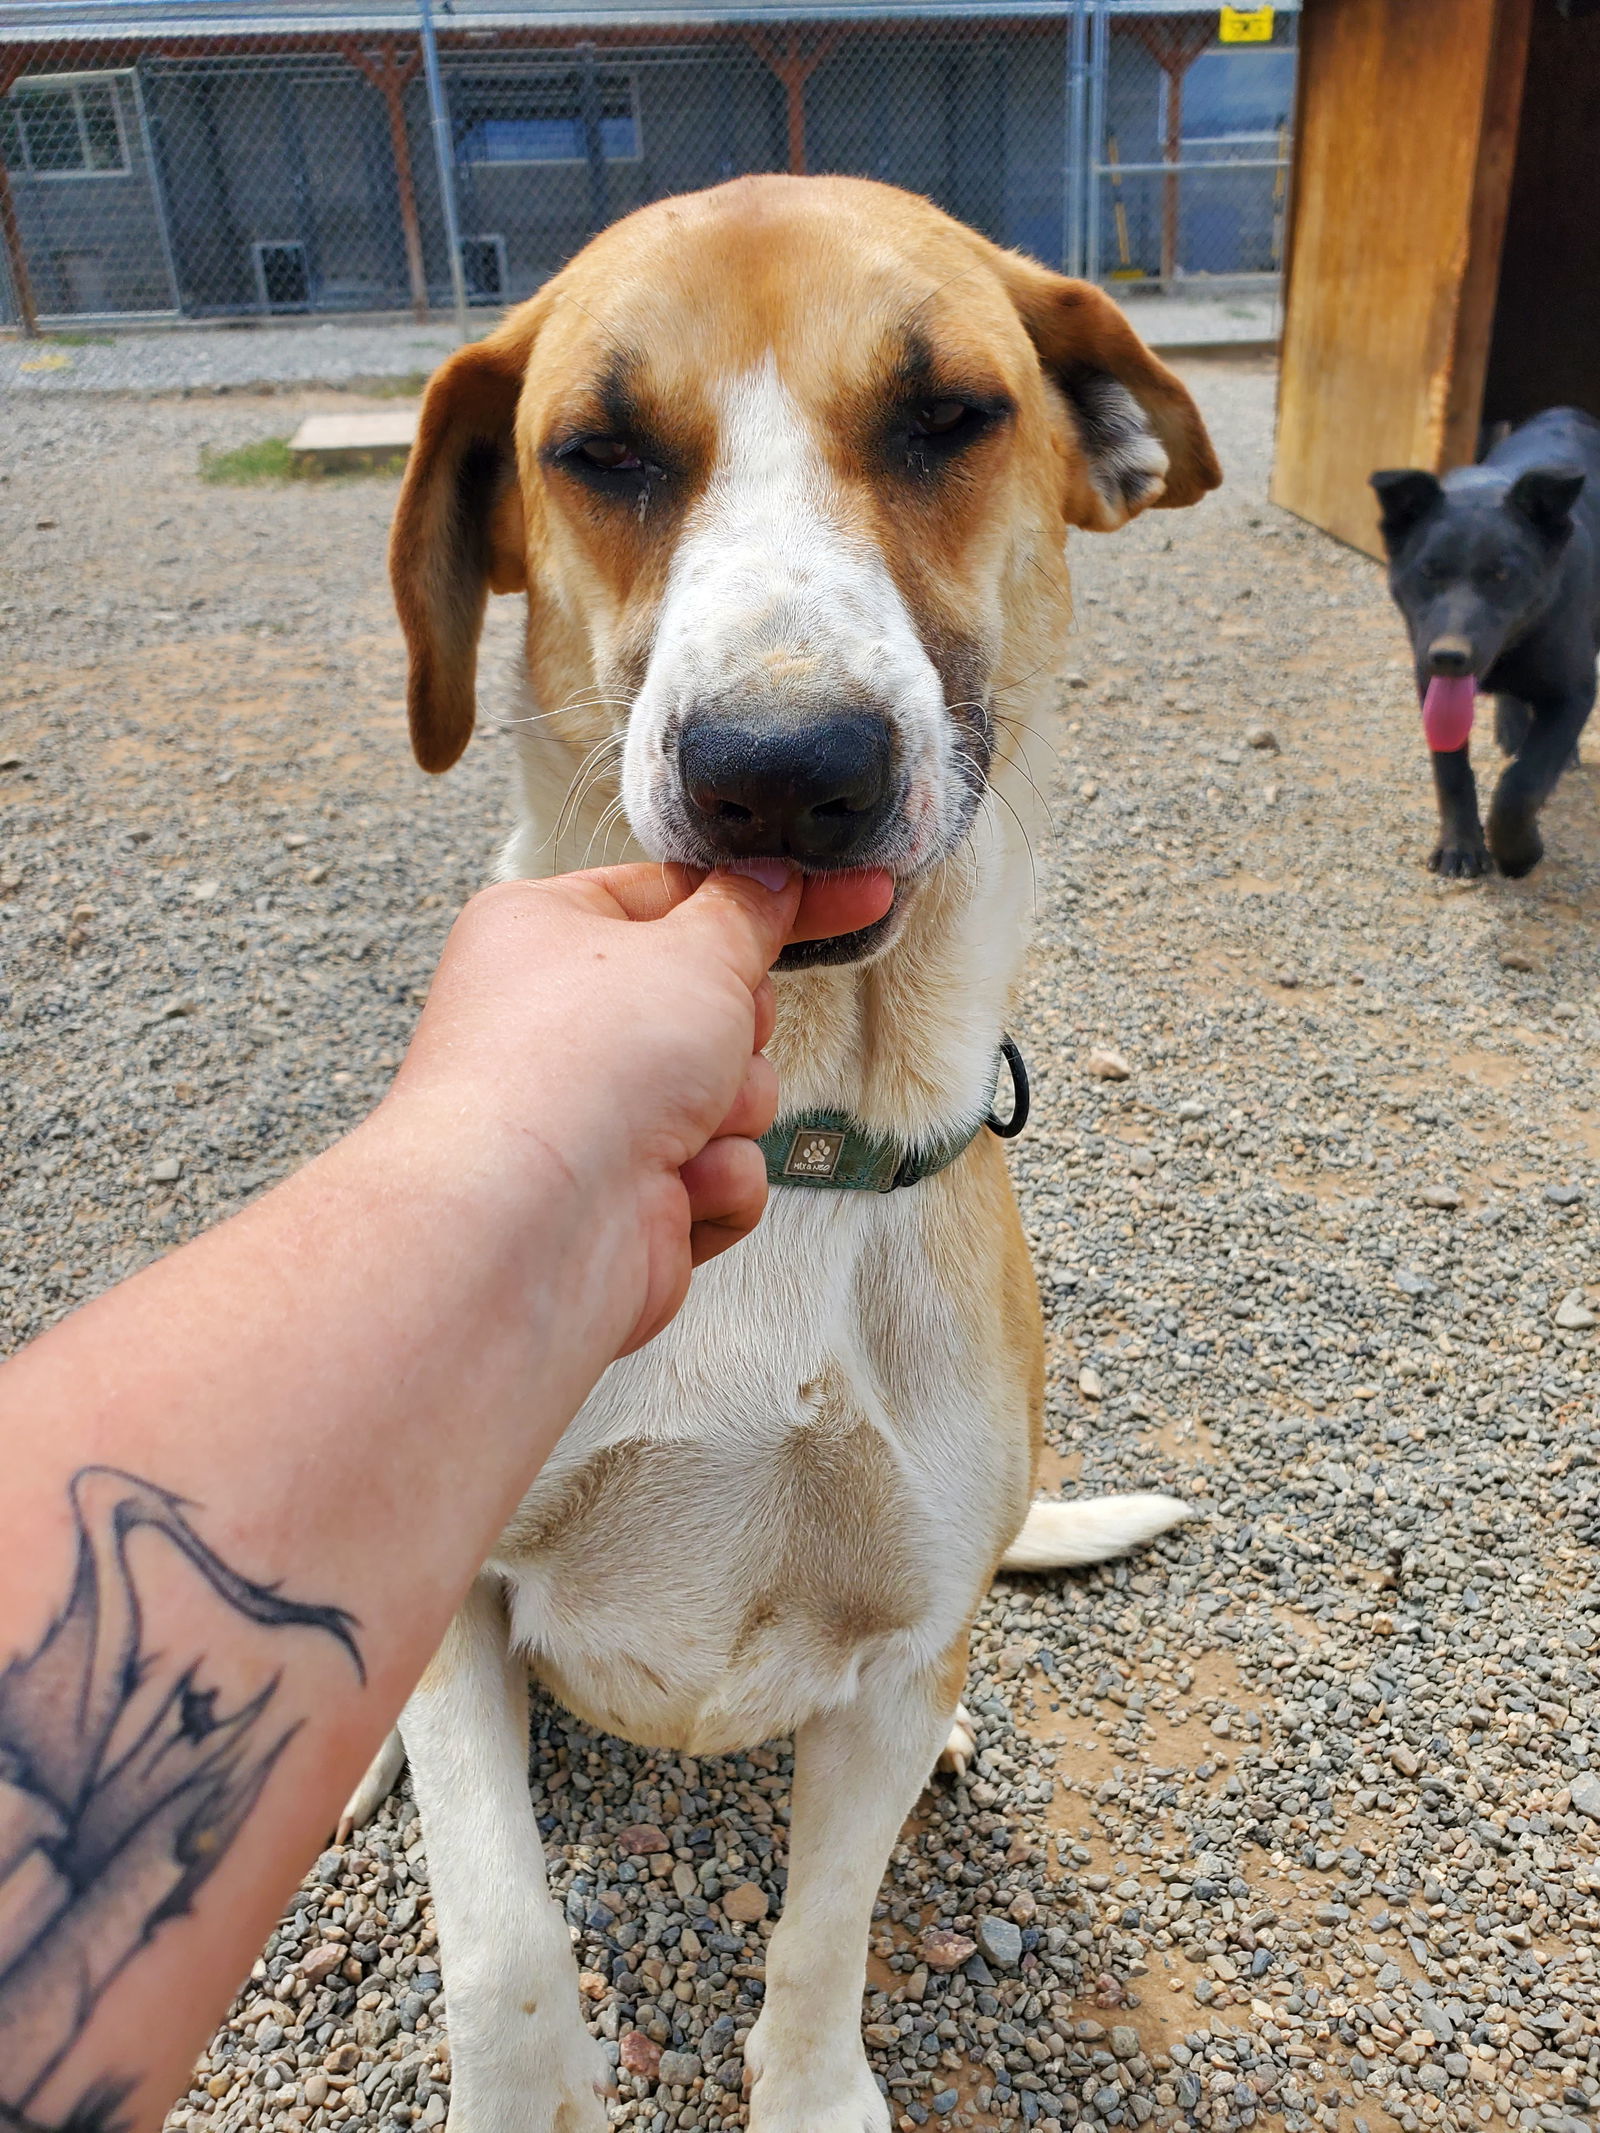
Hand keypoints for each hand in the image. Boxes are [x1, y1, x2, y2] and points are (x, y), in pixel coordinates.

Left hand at [385, 863, 892, 1352]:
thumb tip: (769, 881)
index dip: (768, 899)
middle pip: (711, 1003)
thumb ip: (746, 911)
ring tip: (682, 1127)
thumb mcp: (693, 951)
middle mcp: (559, 1025)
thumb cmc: (583, 1064)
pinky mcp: (627, 1200)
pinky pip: (721, 1172)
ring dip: (731, 1110)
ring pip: (729, 1094)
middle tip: (713, 1038)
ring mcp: (591, 1118)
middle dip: (736, 1030)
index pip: (674, 895)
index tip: (860, 894)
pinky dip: (715, 1180)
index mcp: (545, 933)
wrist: (534, 1227)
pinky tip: (674, 1189)